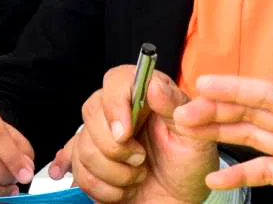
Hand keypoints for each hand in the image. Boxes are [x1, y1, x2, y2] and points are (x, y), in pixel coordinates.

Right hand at [52, 64, 213, 203]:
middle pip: (91, 112)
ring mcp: (101, 139)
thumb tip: (153, 84)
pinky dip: (101, 188)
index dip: (114, 104)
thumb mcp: (194, 135)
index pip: (116, 80)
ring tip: (137, 177)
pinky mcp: (91, 165)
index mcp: (145, 97)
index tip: (125, 133)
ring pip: (83, 147)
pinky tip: (122, 191)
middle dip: (114, 146)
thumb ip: (174, 107)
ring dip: (112, 172)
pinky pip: (79, 173)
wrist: (181, 200)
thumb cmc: (190, 165)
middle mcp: (119, 113)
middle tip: (140, 159)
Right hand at [175, 75, 272, 203]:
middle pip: (258, 111)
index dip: (239, 88)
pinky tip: (215, 178)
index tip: (204, 84)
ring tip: (188, 130)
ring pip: (256, 135)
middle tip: (181, 111)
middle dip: (219, 108)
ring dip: (223, 131)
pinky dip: (240, 174)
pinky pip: (266, 172)